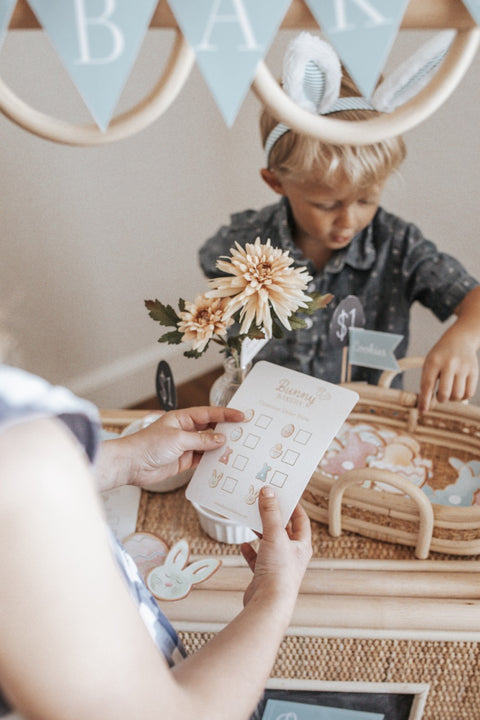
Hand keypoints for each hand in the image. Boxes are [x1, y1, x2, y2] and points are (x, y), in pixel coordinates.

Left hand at [99, 406, 243, 490]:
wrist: (131, 464)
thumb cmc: (148, 445)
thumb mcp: (178, 439)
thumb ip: (201, 440)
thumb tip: (220, 439)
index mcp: (183, 418)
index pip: (209, 413)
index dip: (226, 414)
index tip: (241, 415)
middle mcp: (185, 430)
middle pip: (211, 428)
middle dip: (226, 431)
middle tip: (244, 433)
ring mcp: (185, 446)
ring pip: (208, 445)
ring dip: (220, 448)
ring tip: (237, 450)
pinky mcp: (184, 461)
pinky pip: (202, 459)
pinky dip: (212, 461)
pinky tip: (222, 463)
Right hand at [240, 487, 311, 617]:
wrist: (268, 604)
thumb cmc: (278, 572)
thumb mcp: (275, 535)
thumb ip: (270, 513)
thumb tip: (268, 491)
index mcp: (302, 546)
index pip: (301, 520)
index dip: (293, 506)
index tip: (282, 493)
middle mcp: (292, 555)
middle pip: (284, 530)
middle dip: (273, 517)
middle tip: (262, 502)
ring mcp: (278, 566)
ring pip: (269, 543)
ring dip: (260, 531)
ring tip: (251, 519)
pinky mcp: (264, 575)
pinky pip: (257, 558)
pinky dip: (250, 550)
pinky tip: (243, 543)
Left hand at [419, 327, 478, 411]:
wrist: (460, 338)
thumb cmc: (441, 355)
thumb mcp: (430, 362)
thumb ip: (427, 381)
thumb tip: (426, 405)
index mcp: (434, 361)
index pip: (427, 385)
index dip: (424, 401)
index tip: (422, 411)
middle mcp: (449, 363)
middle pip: (444, 393)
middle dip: (441, 399)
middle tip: (440, 395)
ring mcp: (463, 367)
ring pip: (457, 395)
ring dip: (452, 398)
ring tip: (449, 390)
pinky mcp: (474, 371)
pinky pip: (469, 393)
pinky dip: (462, 397)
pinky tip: (458, 390)